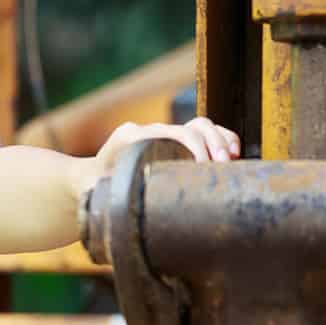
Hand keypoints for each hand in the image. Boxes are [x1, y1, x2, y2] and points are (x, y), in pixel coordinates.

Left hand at [74, 117, 242, 201]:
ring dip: (221, 141)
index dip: (189, 143)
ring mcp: (166, 134)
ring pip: (202, 126)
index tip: (201, 164)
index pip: (167, 131)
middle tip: (220, 166)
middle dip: (210, 143)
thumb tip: (104, 198)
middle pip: (191, 127)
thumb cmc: (92, 186)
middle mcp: (151, 131)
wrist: (91, 177)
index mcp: (130, 137)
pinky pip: (207, 133)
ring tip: (231, 161)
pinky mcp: (179, 142)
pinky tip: (234, 154)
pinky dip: (223, 139)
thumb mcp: (92, 188)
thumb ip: (97, 191)